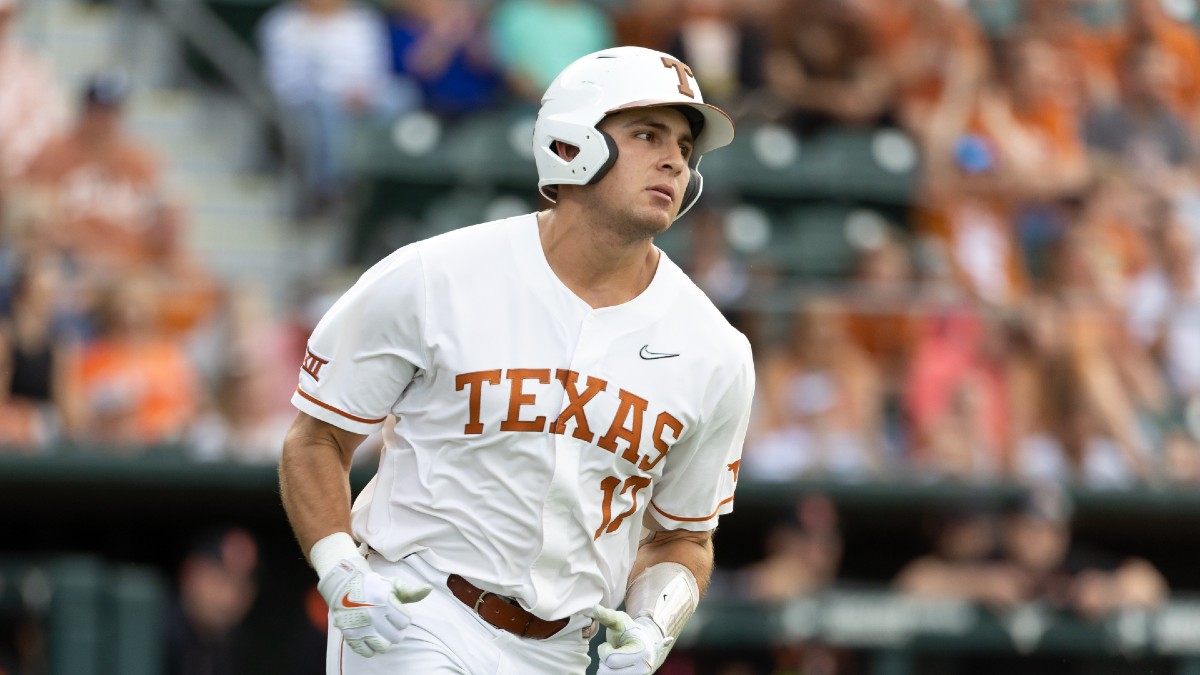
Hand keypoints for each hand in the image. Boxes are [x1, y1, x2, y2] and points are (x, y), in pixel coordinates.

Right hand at [317, 556, 431, 656]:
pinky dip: (370, 647)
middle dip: (395, 630)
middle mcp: (373, 616)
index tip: (394, 611)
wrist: (344, 586)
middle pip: (396, 637)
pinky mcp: (351, 635)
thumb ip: (411, 591)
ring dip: (384, 641)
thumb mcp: (392, 585)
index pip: (405, 622)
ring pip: (383, 648)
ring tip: (380, 630)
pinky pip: (367, 652)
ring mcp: (361, 627)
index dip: (402, 617)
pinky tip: (370, 636)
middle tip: (388, 621)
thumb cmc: (373, 586)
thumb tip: (428, 589)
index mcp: (385, 602)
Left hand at [590, 604, 672, 674]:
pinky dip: (610, 673)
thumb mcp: (620, 621)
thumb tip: (595, 608)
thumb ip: (608, 616)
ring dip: (607, 668)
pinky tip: (616, 666)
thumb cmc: (630, 631)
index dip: (604, 650)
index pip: (610, 659)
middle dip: (604, 660)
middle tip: (612, 652)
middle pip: (607, 672)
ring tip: (615, 659)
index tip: (608, 644)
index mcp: (641, 652)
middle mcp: (642, 669)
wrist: (644, 645)